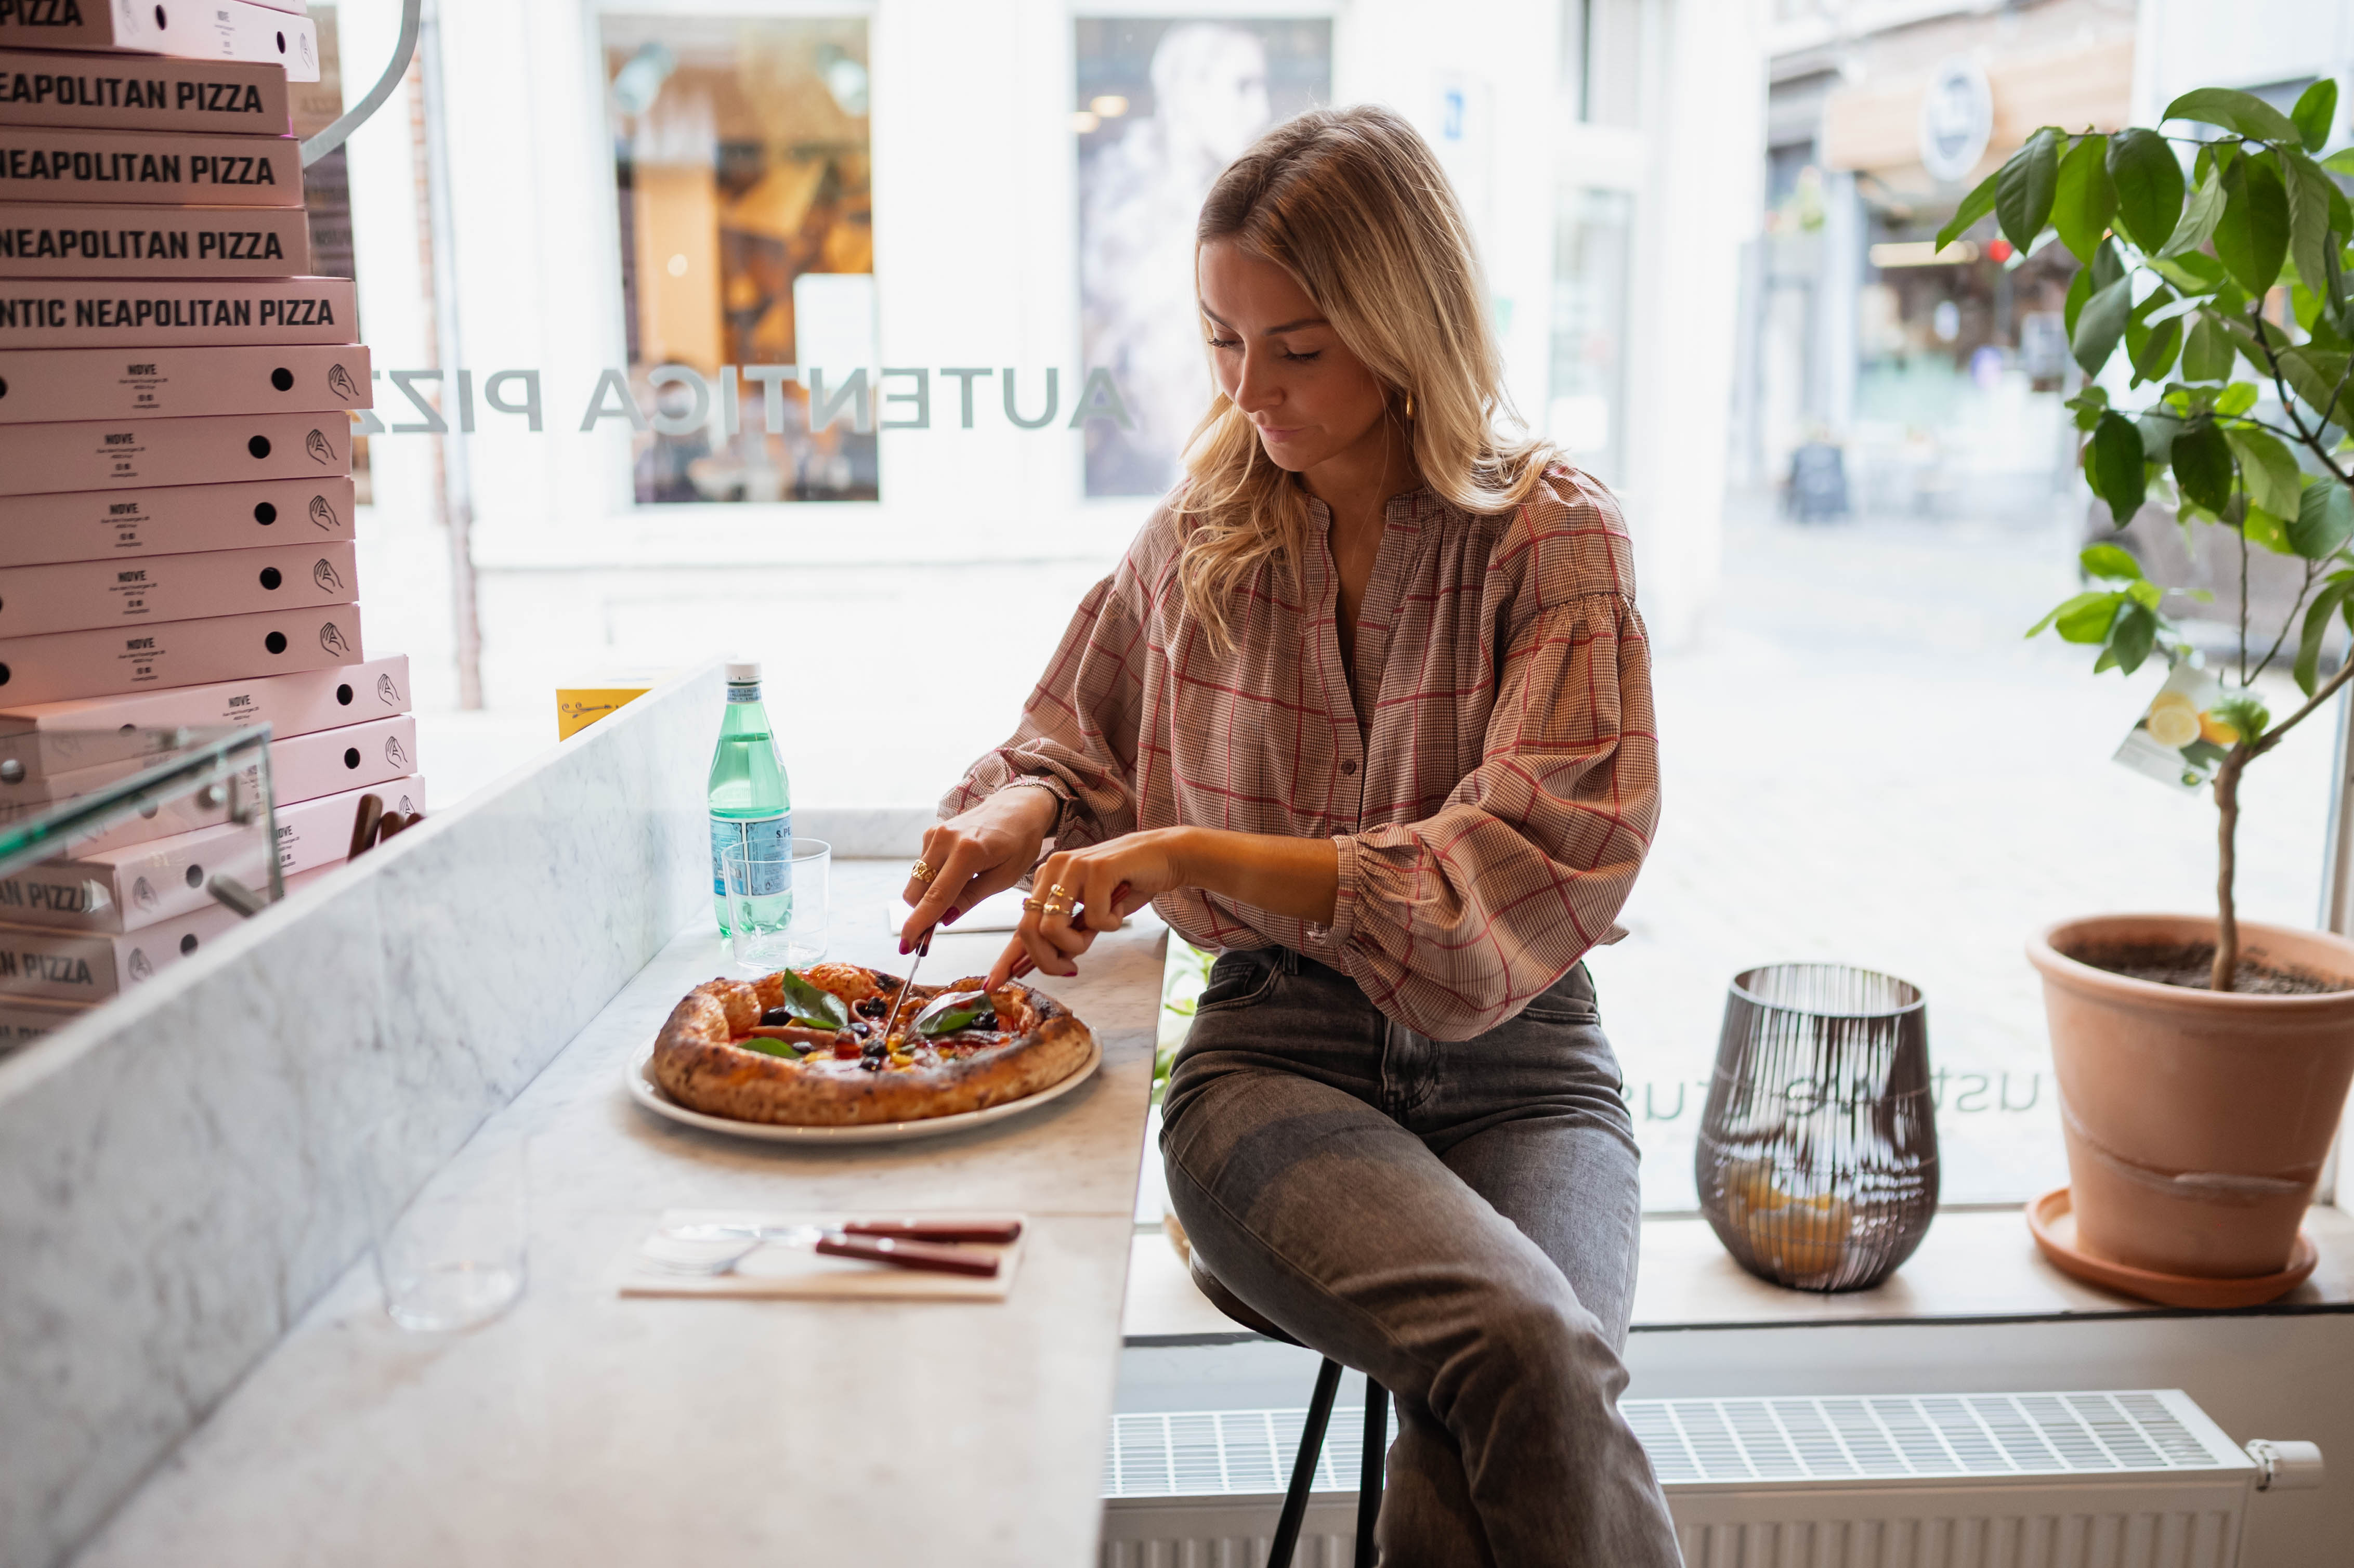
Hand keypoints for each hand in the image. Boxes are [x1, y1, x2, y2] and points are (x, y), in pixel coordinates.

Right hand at [900, 786, 1061, 950]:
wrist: (1017, 808)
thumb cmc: (1018, 843)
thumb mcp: (1004, 877)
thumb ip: (971, 898)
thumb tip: (943, 919)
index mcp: (968, 851)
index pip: (936, 896)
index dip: (920, 924)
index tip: (907, 945)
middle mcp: (945, 839)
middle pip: (916, 891)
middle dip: (922, 913)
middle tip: (939, 926)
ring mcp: (935, 834)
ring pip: (916, 881)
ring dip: (929, 895)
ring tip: (961, 891)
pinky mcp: (931, 832)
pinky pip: (923, 867)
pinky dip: (933, 879)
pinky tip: (957, 873)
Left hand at [987, 831, 1183, 986]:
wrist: (1163, 857)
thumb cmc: (1126, 886)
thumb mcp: (1089, 915)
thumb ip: (1067, 933)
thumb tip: (1051, 963)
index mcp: (1045, 879)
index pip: (1020, 924)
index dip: (1007, 958)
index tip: (993, 983)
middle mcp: (1052, 869)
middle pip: (1029, 930)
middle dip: (1048, 960)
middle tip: (1072, 966)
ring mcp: (1072, 866)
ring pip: (1053, 928)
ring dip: (1080, 942)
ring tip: (1102, 926)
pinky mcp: (1097, 868)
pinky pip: (1094, 919)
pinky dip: (1112, 923)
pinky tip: (1120, 906)